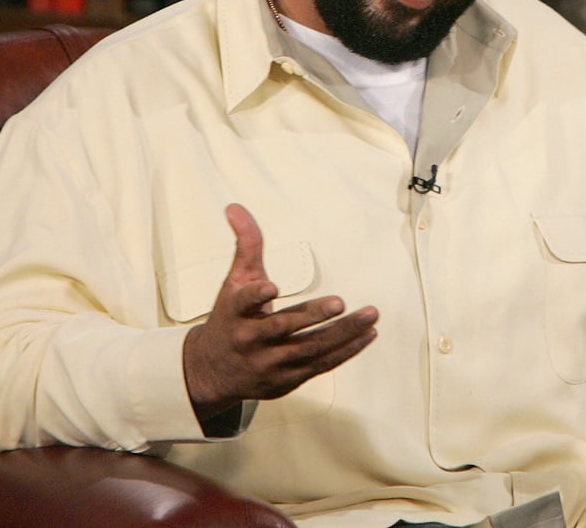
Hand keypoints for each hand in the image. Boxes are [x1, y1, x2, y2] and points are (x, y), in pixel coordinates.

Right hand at [183, 204, 378, 426]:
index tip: (270, 288)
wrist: (213, 372)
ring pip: (310, 349)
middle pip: (284, 329)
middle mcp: (252, 341)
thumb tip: (235, 206)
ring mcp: (271, 363)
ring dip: (343, 333)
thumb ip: (245, 246)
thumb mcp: (234, 282)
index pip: (243, 304)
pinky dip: (347, 350)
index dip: (255, 296)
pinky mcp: (289, 378)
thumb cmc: (230, 319)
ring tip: (371, 315)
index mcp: (235, 314)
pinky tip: (369, 334)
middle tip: (339, 302)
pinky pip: (322, 365)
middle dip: (312, 316)